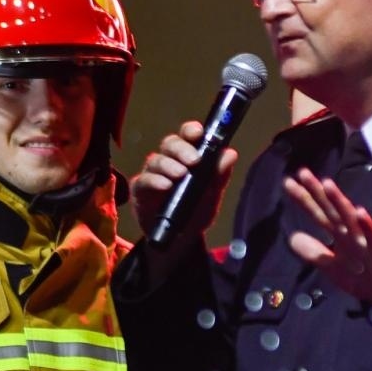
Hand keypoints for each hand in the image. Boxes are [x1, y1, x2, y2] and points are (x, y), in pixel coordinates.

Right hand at [130, 120, 237, 250]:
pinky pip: (143, 180)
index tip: (198, 133)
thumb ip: (219, 175)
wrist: (181, 240)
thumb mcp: (212, 195)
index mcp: (186, 156)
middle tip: (194, 160)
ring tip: (180, 174)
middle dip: (181, 149)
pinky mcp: (140, 190)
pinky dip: (154, 181)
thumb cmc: (196, 211)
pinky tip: (165, 186)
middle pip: (169, 144)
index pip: (187, 136)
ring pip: (156, 160)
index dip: (191, 131)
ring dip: (169, 165)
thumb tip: (230, 153)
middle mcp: (168, 161)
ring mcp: (152, 174)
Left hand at [282, 168, 371, 308]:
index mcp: (340, 235)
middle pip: (331, 210)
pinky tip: (360, 212)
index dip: (304, 199)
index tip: (288, 183)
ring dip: (339, 202)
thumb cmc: (364, 277)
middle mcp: (351, 233)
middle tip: (302, 173)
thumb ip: (314, 253)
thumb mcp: (333, 268)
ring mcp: (366, 240)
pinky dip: (367, 225)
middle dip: (317, 192)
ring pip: (350, 219)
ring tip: (327, 184)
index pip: (319, 214)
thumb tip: (292, 238)